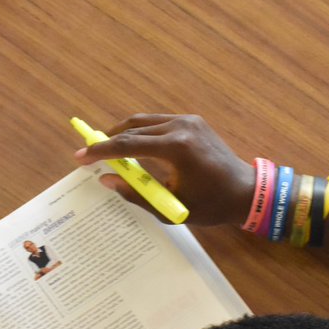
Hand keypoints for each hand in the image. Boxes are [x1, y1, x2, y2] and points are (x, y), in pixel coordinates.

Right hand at [74, 114, 254, 225]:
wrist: (248, 192)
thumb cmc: (211, 205)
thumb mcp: (171, 207)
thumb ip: (135, 193)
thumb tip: (106, 180)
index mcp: (176, 148)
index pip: (127, 145)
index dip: (100, 151)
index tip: (80, 156)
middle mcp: (181, 127)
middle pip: (132, 128)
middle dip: (108, 139)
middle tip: (89, 151)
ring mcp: (188, 121)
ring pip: (144, 121)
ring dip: (123, 133)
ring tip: (107, 147)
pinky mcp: (193, 121)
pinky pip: (158, 122)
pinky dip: (141, 131)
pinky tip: (133, 144)